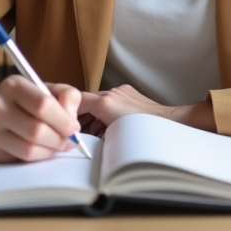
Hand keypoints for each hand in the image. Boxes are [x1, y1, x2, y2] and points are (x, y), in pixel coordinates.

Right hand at [0, 74, 82, 163]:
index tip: (74, 127)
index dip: (64, 120)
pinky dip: (40, 156)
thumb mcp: (46, 89)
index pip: (43, 104)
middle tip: (71, 140)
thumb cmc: (22, 102)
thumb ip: (67, 95)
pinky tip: (44, 150)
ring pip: (30, 147)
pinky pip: (23, 157)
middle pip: (37, 130)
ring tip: (59, 145)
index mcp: (13, 85)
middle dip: (60, 138)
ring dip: (52, 149)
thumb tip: (72, 117)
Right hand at [78, 84, 216, 134]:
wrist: (169, 125)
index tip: (61, 121)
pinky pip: (109, 102)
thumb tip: (79, 136)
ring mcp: (121, 92)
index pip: (76, 101)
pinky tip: (105, 130)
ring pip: (97, 104)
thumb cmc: (142, 134)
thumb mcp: (111, 138)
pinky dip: (103, 115)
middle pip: (86, 103)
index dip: (66, 111)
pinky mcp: (129, 94)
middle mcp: (112, 93)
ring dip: (92, 118)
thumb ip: (92, 133)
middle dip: (79, 118)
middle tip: (75, 134)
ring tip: (92, 135)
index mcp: (105, 102)